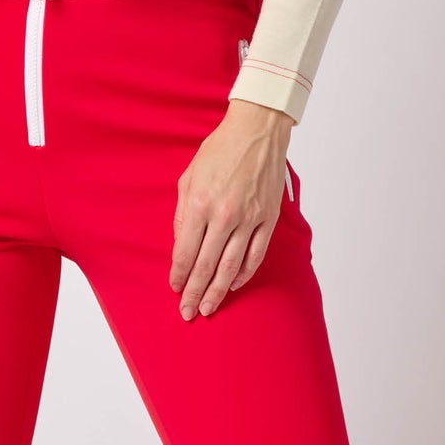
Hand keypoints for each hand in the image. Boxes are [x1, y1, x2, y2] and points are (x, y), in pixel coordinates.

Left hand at [171, 101, 294, 318]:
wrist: (256, 131)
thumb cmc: (219, 151)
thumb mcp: (188, 177)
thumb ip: (183, 214)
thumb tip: (182, 245)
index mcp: (200, 204)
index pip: (186, 251)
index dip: (179, 274)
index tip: (175, 288)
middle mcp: (225, 215)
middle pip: (207, 265)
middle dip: (194, 292)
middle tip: (188, 312)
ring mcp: (250, 218)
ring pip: (232, 266)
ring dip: (218, 290)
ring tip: (209, 307)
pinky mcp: (269, 218)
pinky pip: (256, 254)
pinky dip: (244, 273)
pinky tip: (234, 284)